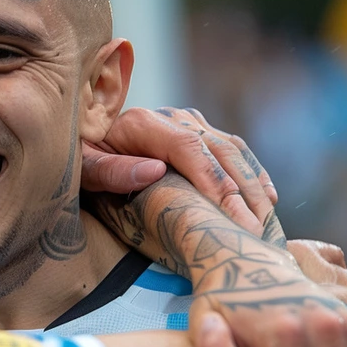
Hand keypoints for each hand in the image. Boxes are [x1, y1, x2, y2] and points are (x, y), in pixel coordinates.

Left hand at [81, 106, 277, 235]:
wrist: (81, 140)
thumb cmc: (78, 161)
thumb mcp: (83, 168)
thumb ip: (111, 171)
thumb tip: (154, 171)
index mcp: (143, 123)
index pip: (189, 149)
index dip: (213, 181)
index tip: (230, 214)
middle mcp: (172, 117)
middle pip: (218, 150)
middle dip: (241, 191)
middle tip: (256, 229)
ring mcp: (188, 122)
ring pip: (232, 150)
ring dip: (253, 184)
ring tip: (267, 220)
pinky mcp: (198, 131)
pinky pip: (232, 151)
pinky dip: (252, 174)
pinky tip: (266, 199)